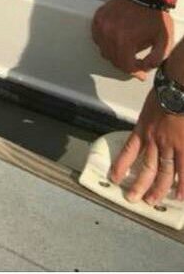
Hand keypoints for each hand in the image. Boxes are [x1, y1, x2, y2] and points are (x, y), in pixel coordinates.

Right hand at [92, 0, 173, 79]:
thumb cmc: (154, 16)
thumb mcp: (163, 42)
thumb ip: (154, 61)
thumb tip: (143, 69)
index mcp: (125, 40)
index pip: (124, 66)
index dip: (134, 72)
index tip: (140, 72)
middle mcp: (110, 33)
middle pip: (113, 59)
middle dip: (125, 64)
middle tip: (134, 62)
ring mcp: (102, 24)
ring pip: (103, 50)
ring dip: (114, 54)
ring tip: (125, 50)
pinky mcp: (98, 17)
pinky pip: (96, 37)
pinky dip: (104, 42)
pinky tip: (114, 40)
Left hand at [110, 90, 183, 204]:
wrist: (177, 90)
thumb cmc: (164, 94)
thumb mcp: (149, 108)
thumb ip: (149, 123)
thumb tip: (150, 132)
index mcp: (143, 129)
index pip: (128, 150)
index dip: (121, 165)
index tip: (114, 177)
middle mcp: (154, 141)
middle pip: (145, 168)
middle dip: (138, 185)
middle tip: (133, 198)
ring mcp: (170, 146)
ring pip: (163, 173)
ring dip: (157, 189)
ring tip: (152, 201)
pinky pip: (183, 171)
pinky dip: (182, 186)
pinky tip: (179, 197)